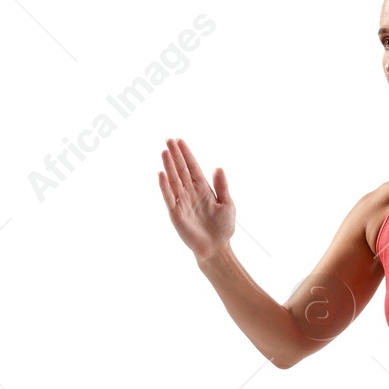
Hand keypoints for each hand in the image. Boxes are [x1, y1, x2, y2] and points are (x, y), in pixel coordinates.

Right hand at [158, 137, 235, 259]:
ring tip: (164, 151)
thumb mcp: (228, 204)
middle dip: (175, 155)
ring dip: (168, 166)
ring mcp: (182, 203)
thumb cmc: (223, 228)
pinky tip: (161, 174)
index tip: (180, 141)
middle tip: (168, 139)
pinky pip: (169, 198)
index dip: (186, 154)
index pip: (192, 167)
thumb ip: (222, 186)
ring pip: (174, 180)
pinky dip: (164, 186)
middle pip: (181, 170)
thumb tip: (218, 167)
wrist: (217, 248)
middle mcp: (190, 193)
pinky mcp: (176, 214)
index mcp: (203, 189)